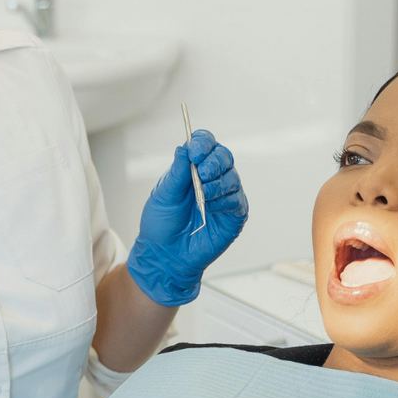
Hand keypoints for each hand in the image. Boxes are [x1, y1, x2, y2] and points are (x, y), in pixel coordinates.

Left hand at [126, 129, 247, 305]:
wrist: (164, 254)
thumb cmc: (161, 223)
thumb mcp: (164, 194)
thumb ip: (177, 171)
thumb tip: (185, 146)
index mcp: (194, 168)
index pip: (206, 145)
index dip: (203, 143)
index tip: (194, 150)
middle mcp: (213, 178)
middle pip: (224, 157)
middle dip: (214, 162)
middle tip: (201, 172)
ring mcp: (225, 196)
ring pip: (232, 178)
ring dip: (217, 183)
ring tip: (202, 193)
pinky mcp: (234, 216)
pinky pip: (236, 201)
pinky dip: (223, 200)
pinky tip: (208, 207)